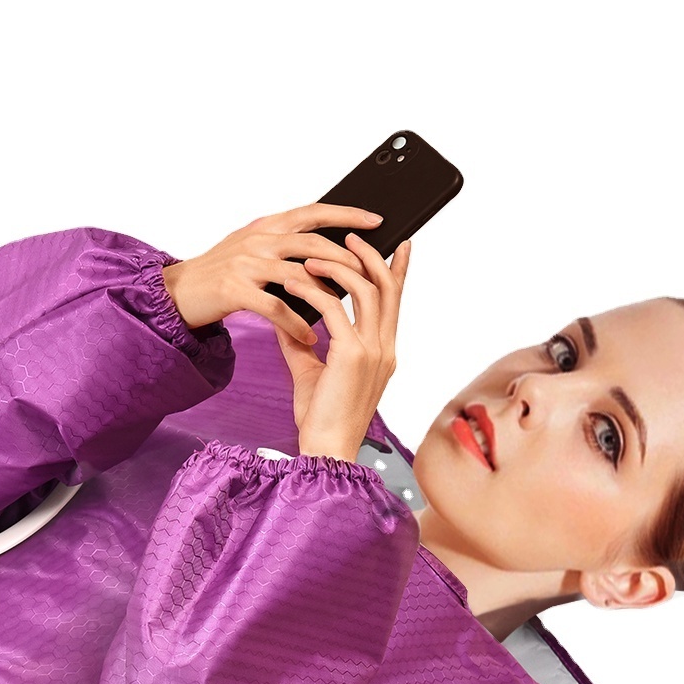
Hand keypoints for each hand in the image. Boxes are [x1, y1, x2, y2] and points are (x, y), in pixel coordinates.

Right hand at [161, 203, 384, 345]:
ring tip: (344, 314)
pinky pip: (277, 307)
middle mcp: (257, 239)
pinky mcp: (235, 290)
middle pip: (315, 244)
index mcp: (266, 226)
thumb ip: (283, 245)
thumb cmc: (217, 275)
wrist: (176, 293)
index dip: (347, 214)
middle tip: (371, 277)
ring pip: (300, 275)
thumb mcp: (251, 249)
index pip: (314, 212)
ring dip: (326, 297)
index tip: (376, 221)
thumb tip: (326, 252)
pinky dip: (297, 325)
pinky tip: (309, 337)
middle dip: (347, 260)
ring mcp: (246, 263)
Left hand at [274, 233, 409, 462]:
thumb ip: (300, 341)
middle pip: (387, 286)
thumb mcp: (309, 371)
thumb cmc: (320, 418)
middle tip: (349, 235)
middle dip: (369, 255)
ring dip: (339, 266)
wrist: (324, 449)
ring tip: (312, 256)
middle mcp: (385, 347)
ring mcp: (373, 351)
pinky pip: (335, 309)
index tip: (399, 244)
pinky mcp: (352, 355)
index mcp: (383, 351)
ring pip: (367, 290)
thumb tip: (284, 315)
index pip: (395, 301)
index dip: (399, 270)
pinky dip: (315, 291)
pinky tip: (296, 283)